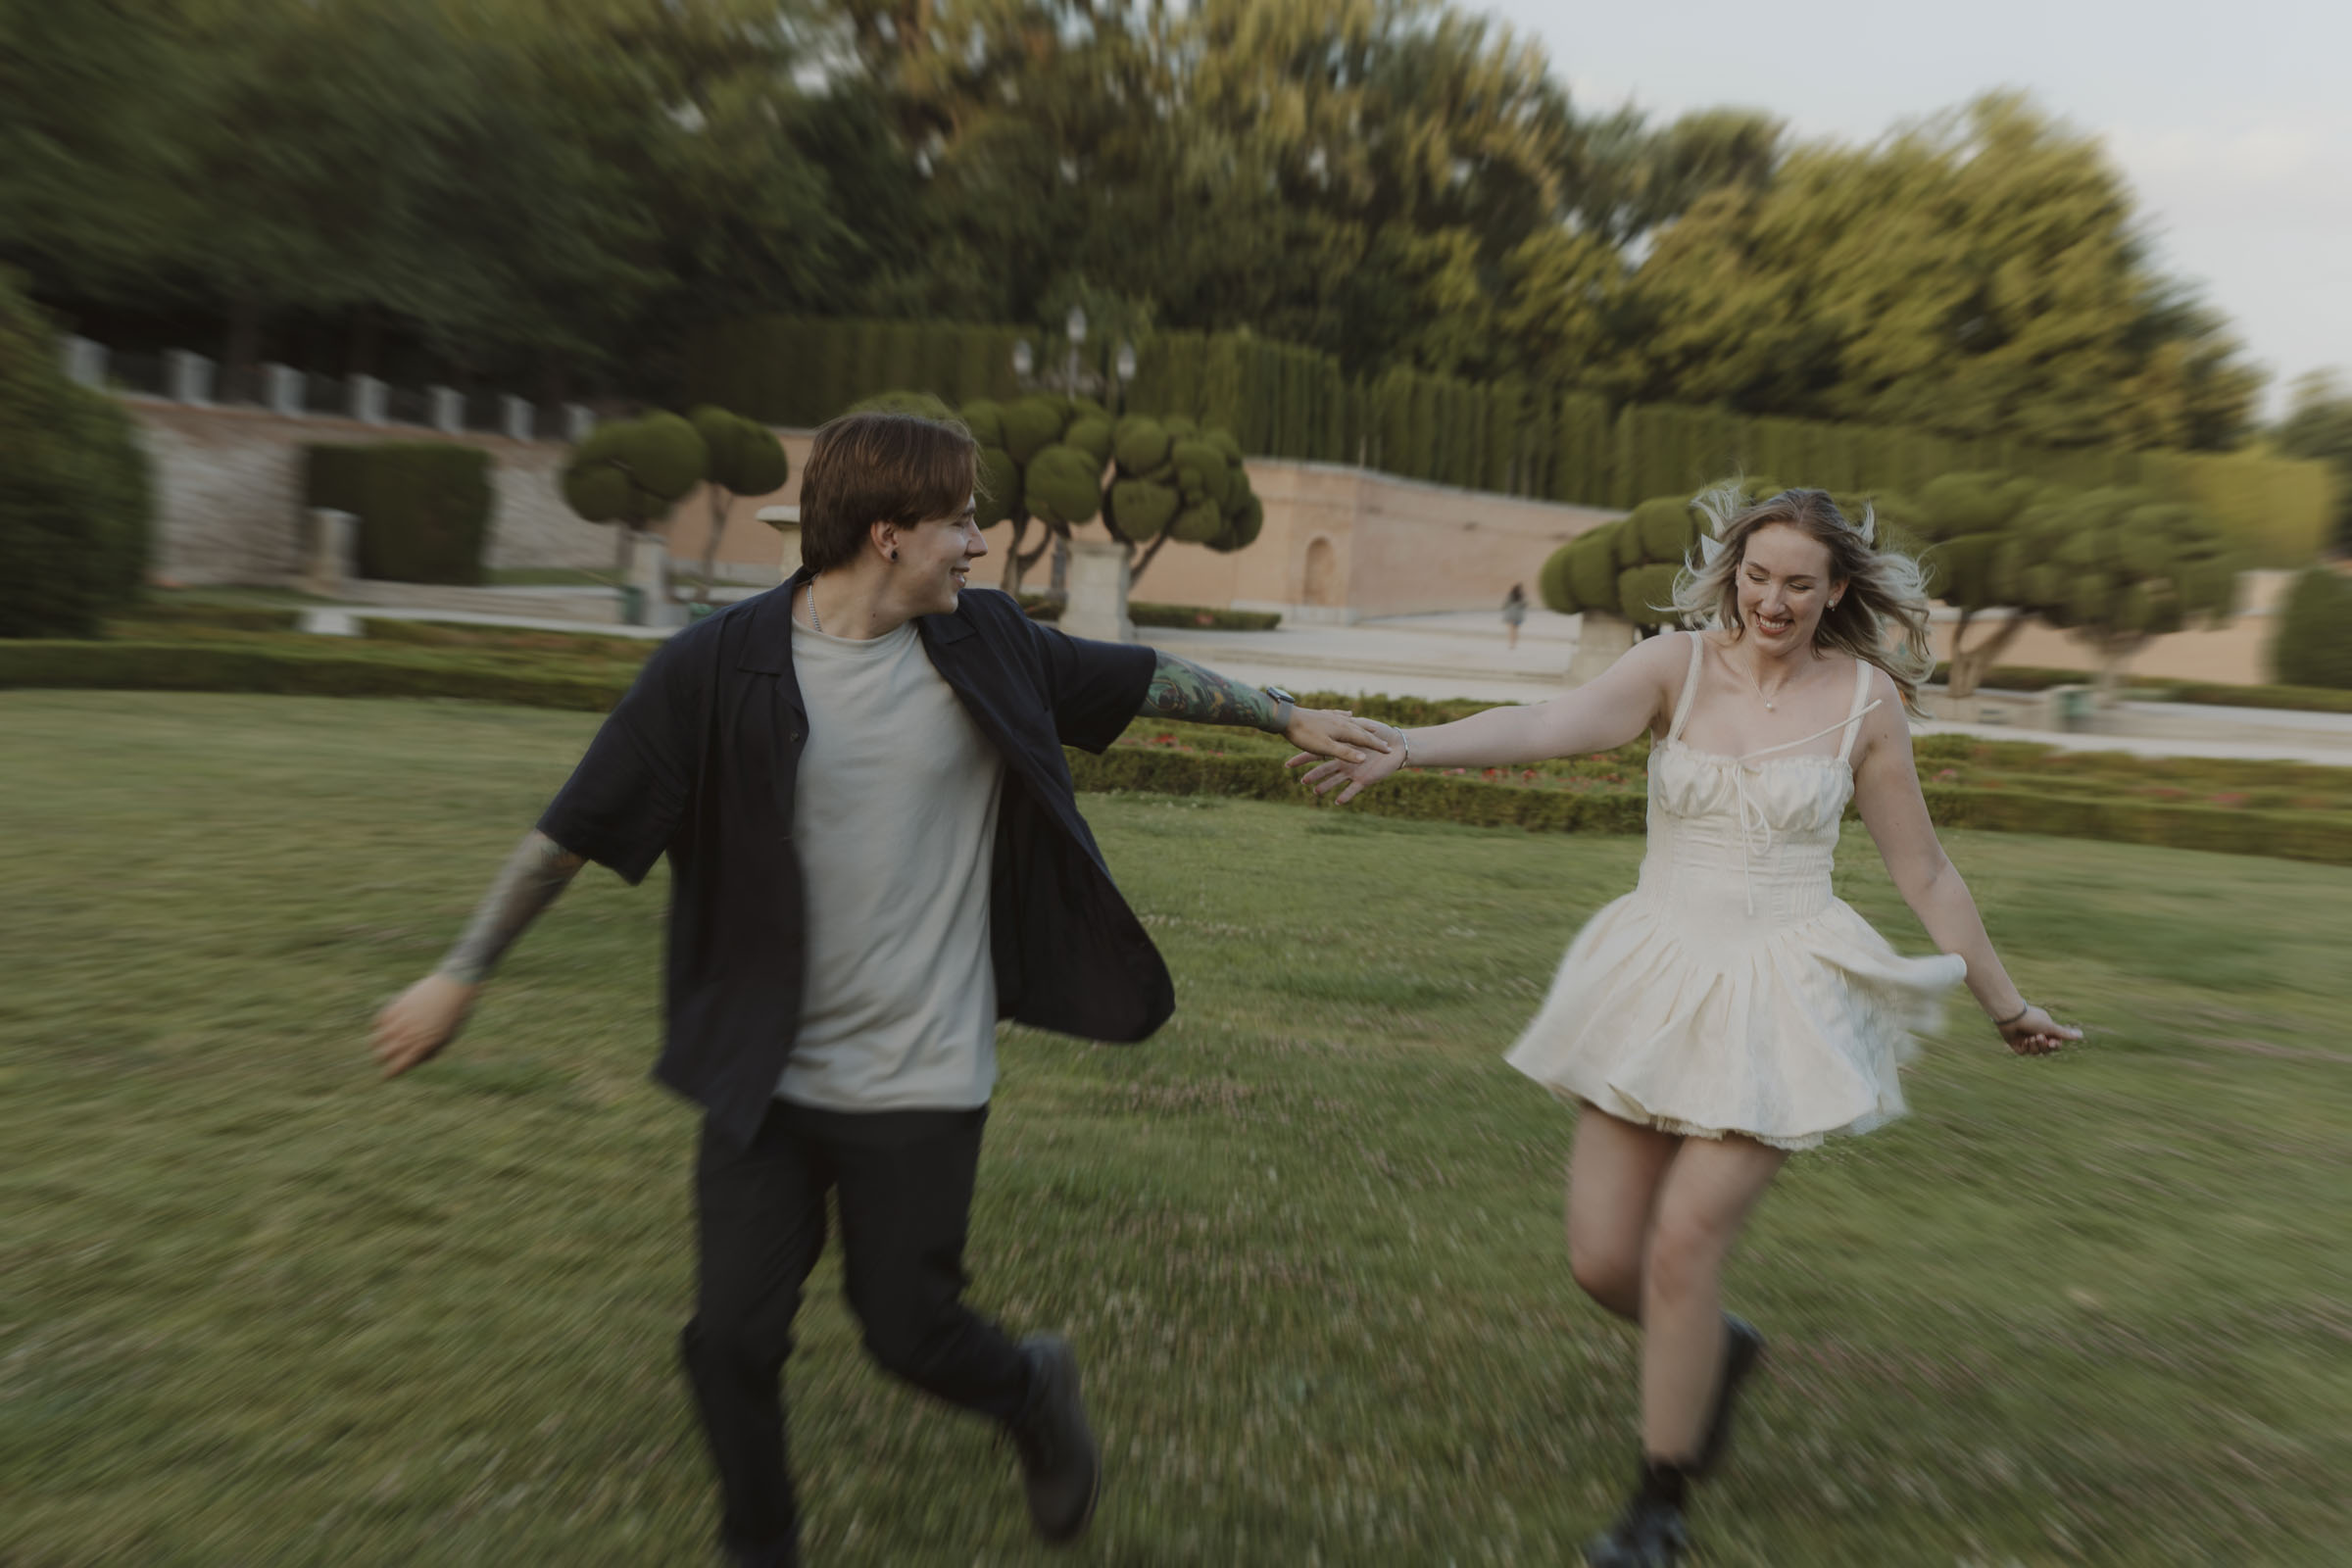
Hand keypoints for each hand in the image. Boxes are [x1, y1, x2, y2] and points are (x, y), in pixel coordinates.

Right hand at [372, 972, 478, 1077]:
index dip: (390, 1073)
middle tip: (381, 1059)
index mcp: (421, 1047)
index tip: (386, 1075)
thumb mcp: (447, 1037)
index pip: (398, 1067)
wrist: (453, 987)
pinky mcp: (396, 1006)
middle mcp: (407, 1036)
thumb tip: (416, 1059)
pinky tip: (383, 1026)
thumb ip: (431, 1051)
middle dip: (381, 1059)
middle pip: (383, 1055)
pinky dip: (380, 1025)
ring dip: (377, 1043)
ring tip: (380, 1043)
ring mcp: (400, 1021)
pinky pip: (380, 1020)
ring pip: (377, 1039)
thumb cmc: (455, 1014)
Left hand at [1282, 707, 1390, 765]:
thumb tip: (1363, 758)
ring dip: (1362, 726)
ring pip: (1352, 722)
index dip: (1377, 745)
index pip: (1365, 739)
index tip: (1388, 750)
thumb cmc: (1305, 734)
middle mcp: (1341, 722)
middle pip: (1361, 730)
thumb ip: (1345, 753)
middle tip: (1383, 741)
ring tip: (1371, 728)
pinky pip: (1341, 715)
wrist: (1286, 717)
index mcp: (1343, 730)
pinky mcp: (1323, 715)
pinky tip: (1348, 714)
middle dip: (1372, 737)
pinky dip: (1348, 716)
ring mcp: (1332, 717)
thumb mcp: (1326, 748)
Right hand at [1287, 722, 1407, 803]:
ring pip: (1336, 781)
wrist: (1400, 746)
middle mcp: (1344, 762)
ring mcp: (1353, 772)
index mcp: (1341, 748)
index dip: (1304, 759)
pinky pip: (1353, 790)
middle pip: (1324, 769)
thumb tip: (1332, 722)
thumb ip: (1350, 726)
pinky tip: (1337, 802)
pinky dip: (1346, 796)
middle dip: (1313, 775)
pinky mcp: (1364, 780)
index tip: (1289, 764)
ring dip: (1326, 786)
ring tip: (1315, 792)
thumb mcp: (1364, 725)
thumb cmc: (1382, 733)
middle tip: (1301, 781)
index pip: (1318, 754)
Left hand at [1997, 1004, 2078, 1056]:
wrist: (2012, 1016)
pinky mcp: (2017, 1045)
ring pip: (2036, 1052)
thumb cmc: (2032, 1019)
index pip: (2055, 1044)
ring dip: (2035, 1046)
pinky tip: (2024, 1040)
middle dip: (2044, 1045)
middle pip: (2046, 1050)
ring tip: (2031, 1037)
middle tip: (2039, 1037)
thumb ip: (2064, 1033)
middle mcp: (2037, 1035)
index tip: (2052, 1042)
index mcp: (2046, 1030)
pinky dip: (2026, 1047)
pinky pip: (2025, 1052)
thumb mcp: (2050, 1027)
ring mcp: (2026, 1041)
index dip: (2055, 1045)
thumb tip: (2081, 1035)